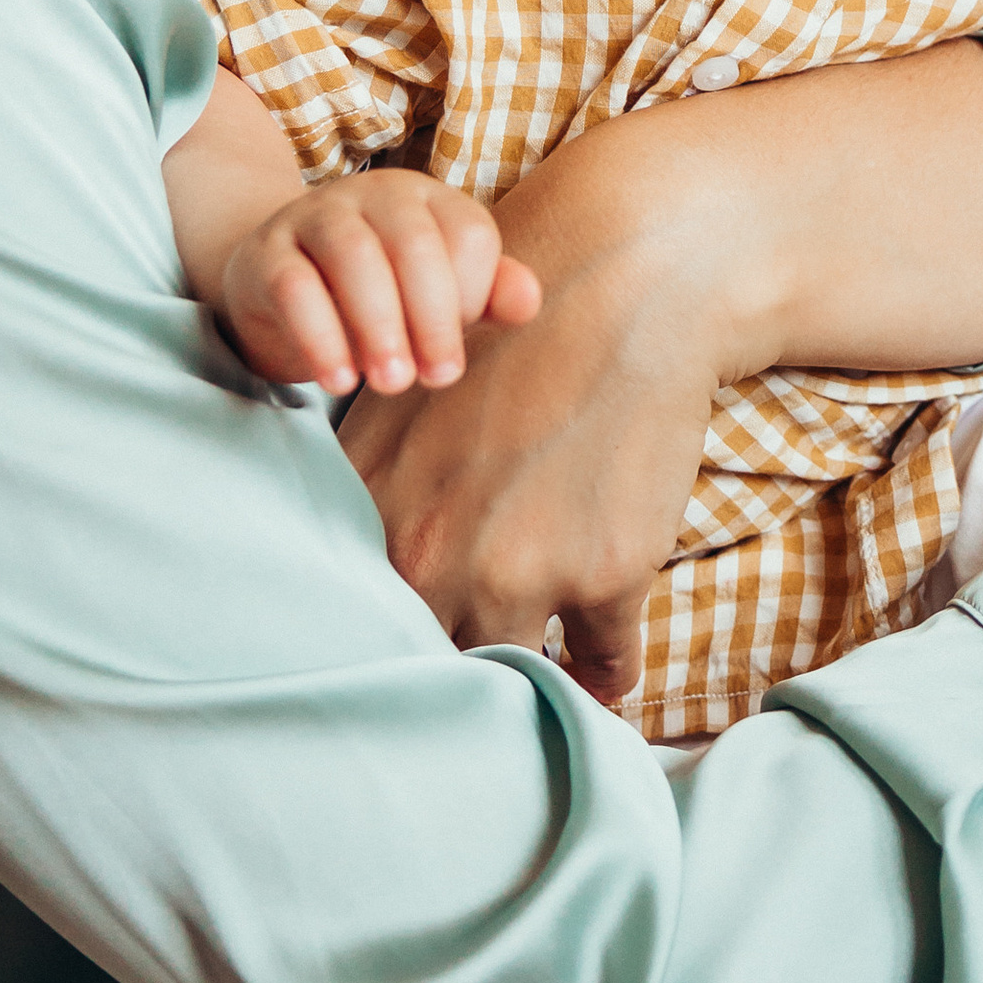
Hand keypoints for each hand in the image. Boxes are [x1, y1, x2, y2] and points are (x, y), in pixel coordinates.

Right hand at [219, 171, 539, 400]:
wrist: (277, 285)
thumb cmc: (379, 291)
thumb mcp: (438, 291)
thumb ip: (488, 294)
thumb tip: (527, 302)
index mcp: (428, 199)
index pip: (468, 234)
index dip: (472, 296)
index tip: (455, 353)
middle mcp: (375, 195)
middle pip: (413, 243)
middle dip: (432, 317)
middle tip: (437, 379)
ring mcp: (316, 216)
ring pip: (353, 256)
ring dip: (379, 326)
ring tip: (392, 384)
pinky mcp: (267, 252)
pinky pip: (294, 285)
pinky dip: (320, 337)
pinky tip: (339, 381)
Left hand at [339, 262, 721, 695]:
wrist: (623, 288)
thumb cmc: (514, 340)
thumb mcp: (412, 408)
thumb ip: (380, 498)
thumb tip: (358, 575)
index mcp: (377, 512)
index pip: (363, 623)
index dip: (388, 649)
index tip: (408, 666)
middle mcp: (435, 554)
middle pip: (431, 661)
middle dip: (453, 679)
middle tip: (469, 695)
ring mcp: (522, 571)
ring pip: (517, 673)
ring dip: (531, 686)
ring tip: (541, 691)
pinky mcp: (607, 575)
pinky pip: (605, 666)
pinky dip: (605, 678)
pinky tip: (602, 677)